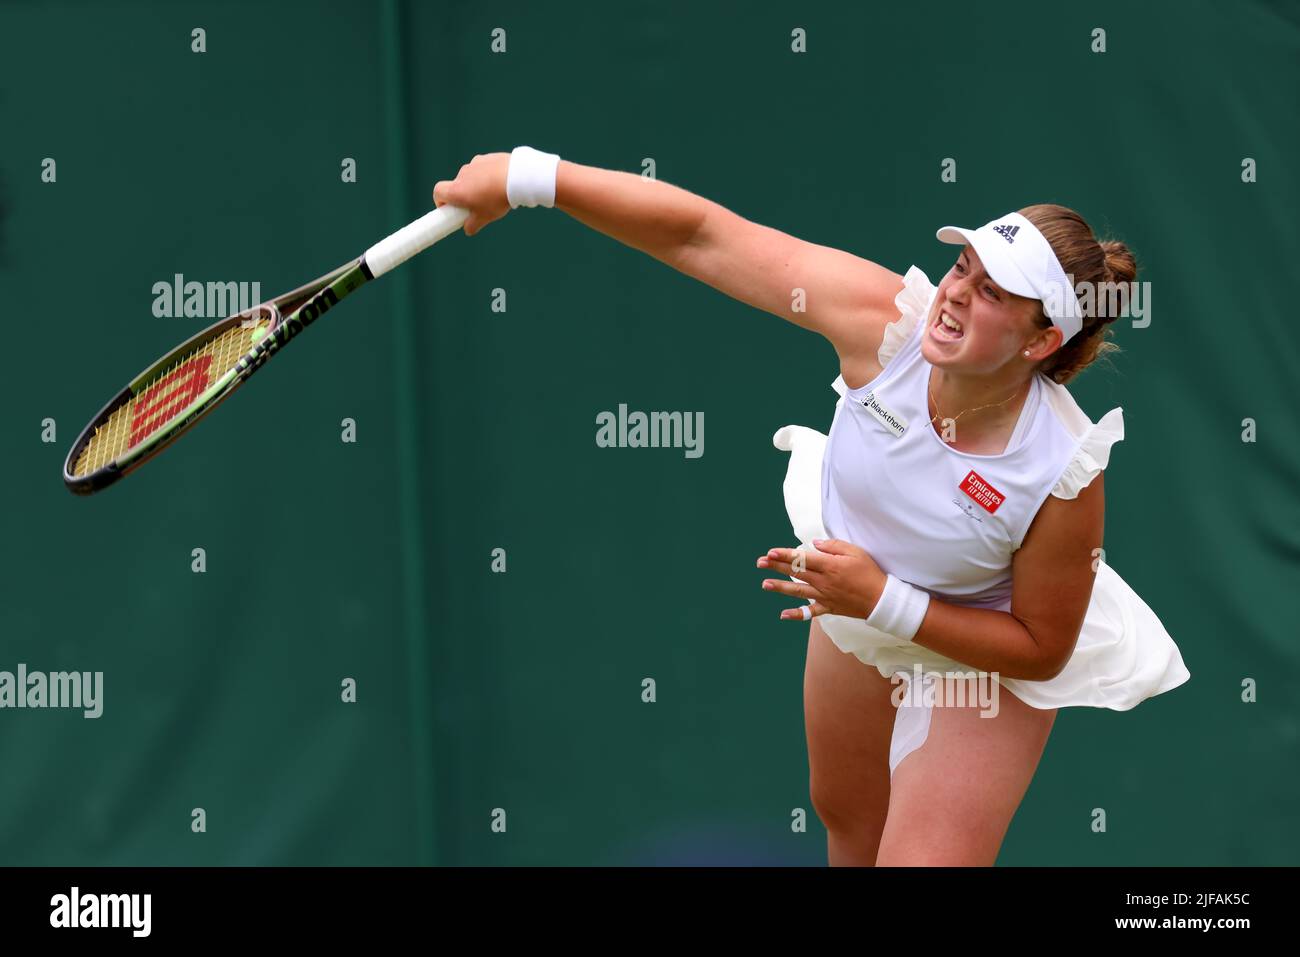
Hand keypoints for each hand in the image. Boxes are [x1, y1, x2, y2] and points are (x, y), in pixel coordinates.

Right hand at [432, 152, 510, 235]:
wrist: (516, 177)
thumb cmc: (497, 199)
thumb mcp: (485, 218)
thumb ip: (472, 225)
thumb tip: (468, 229)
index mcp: (456, 190)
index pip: (437, 192)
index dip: (440, 201)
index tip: (449, 208)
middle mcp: (461, 175)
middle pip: (456, 185)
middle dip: (463, 195)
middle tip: (475, 205)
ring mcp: (473, 164)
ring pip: (470, 177)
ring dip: (475, 185)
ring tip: (492, 194)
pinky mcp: (485, 158)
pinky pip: (481, 168)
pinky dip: (486, 175)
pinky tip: (499, 182)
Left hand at [756, 538, 886, 620]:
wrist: (882, 599)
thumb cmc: (870, 572)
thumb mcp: (855, 552)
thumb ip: (833, 546)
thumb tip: (813, 544)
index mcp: (830, 565)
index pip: (802, 558)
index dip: (785, 554)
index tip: (770, 552)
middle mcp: (824, 581)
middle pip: (796, 572)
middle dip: (776, 567)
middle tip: (760, 562)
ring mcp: (825, 596)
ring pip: (798, 591)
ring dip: (780, 588)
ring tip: (765, 584)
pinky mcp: (829, 607)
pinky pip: (810, 612)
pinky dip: (796, 614)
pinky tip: (782, 615)